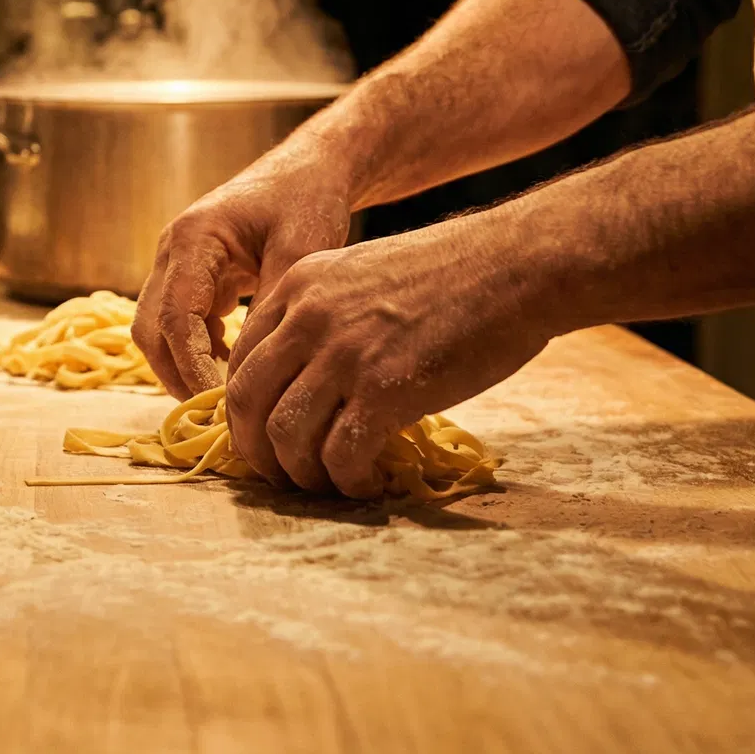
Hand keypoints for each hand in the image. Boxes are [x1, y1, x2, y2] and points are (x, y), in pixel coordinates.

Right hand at [132, 133, 357, 400]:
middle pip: (151, 328)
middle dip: (177, 374)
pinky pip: (178, 323)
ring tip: (226, 396)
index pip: (175, 317)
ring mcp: (176, 263)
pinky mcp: (191, 275)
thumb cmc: (307, 199)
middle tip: (220, 412)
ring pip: (157, 329)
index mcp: (193, 238)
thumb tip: (250, 369)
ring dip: (183, 365)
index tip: (221, 403)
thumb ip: (273, 305)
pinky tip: (231, 366)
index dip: (191, 366)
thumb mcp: (302, 249)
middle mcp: (172, 250)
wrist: (310, 168)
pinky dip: (196, 350)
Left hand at [225, 219, 553, 495]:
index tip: (263, 437)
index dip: (244, 411)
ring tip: (327, 485)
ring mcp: (344, 354)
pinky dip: (347, 481)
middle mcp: (308, 317)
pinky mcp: (385, 390)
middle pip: (247, 401)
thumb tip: (306, 376)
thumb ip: (323, 314)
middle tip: (281, 476)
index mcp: (298, 285)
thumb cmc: (451, 274)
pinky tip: (367, 484)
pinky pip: (340, 455)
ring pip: (286, 435)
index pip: (240, 360)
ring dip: (300, 474)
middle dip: (256, 451)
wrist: (514, 268)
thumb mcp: (362, 273)